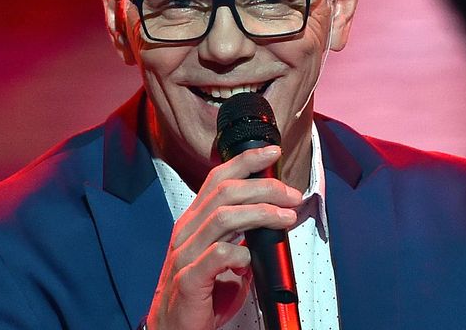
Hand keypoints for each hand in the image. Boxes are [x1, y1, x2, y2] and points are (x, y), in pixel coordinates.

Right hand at [147, 146, 301, 329]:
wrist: (173, 329)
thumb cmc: (201, 293)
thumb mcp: (223, 258)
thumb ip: (242, 238)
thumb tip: (273, 224)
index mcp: (194, 221)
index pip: (218, 179)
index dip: (245, 161)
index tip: (273, 153)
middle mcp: (187, 231)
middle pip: (225, 193)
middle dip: (264, 188)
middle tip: (292, 196)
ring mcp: (185, 254)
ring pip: (223, 218)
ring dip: (260, 214)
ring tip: (286, 218)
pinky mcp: (189, 280)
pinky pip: (217, 256)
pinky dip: (239, 253)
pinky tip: (250, 260)